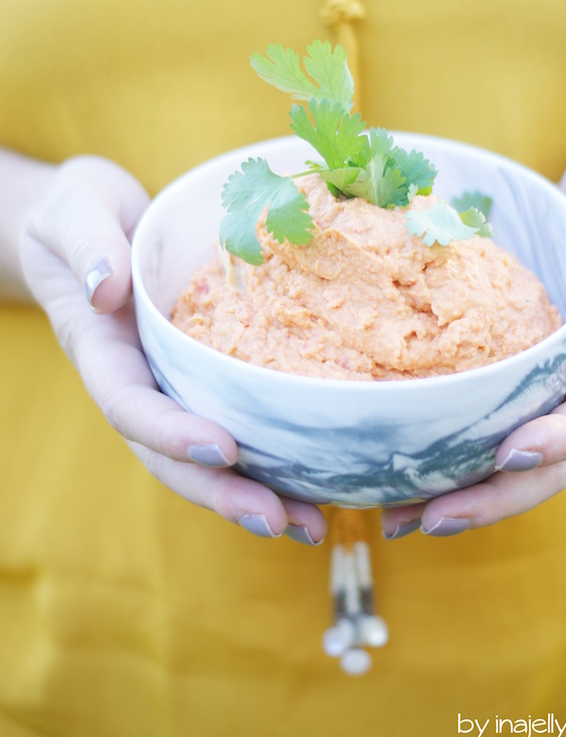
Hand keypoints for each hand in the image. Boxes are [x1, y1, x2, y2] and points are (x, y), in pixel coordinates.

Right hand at [19, 155, 326, 544]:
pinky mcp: (207, 373)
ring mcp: (173, 383)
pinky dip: (274, 453)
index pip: (129, 403)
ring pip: (208, 453)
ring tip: (313, 523)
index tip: (220, 448)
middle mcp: (140, 380)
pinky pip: (237, 418)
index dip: (169, 432)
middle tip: (279, 520)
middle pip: (172, 454)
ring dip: (256, 491)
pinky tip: (321, 475)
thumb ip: (85, 244)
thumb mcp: (72, 213)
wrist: (94, 221)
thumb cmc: (80, 213)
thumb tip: (107, 290)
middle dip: (222, 492)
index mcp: (103, 351)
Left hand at [381, 130, 565, 539]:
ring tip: (397, 516)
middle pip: (548, 460)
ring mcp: (541, 379)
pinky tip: (391, 466)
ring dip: (458, 492)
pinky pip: (477, 417)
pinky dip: (441, 448)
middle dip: (494, 496)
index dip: (561, 439)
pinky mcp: (505, 367)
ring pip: (508, 455)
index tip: (512, 452)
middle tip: (430, 518)